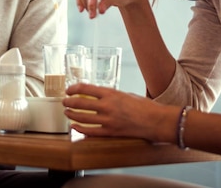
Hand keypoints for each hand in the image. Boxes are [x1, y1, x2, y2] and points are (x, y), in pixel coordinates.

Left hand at [63, 83, 178, 142]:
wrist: (156, 121)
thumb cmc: (144, 106)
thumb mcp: (126, 94)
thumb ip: (112, 95)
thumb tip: (99, 96)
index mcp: (111, 93)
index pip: (86, 88)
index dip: (74, 88)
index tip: (69, 90)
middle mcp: (107, 106)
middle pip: (80, 103)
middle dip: (69, 102)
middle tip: (64, 102)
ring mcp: (108, 120)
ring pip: (82, 117)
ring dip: (72, 115)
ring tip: (67, 113)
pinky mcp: (110, 132)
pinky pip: (90, 131)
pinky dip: (80, 128)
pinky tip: (75, 126)